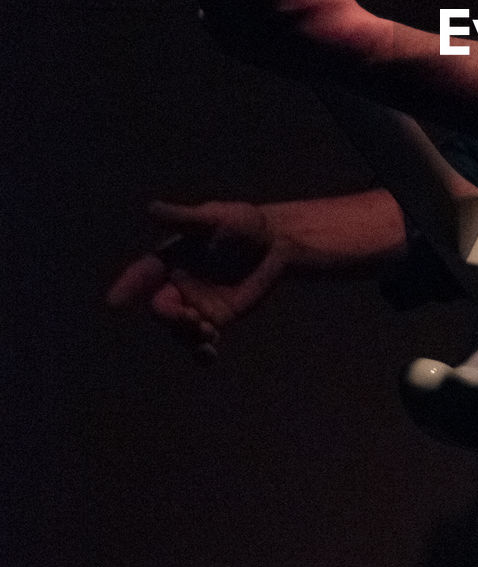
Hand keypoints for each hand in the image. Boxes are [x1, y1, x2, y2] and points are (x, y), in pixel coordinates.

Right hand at [107, 199, 291, 360]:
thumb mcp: (215, 218)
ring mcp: (195, 304)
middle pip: (160, 307)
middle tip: (191, 317)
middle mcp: (177, 284)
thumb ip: (184, 218)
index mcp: (171, 258)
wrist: (274, 243)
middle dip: (169, 316)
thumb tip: (151, 209)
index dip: (128, 286)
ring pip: (178, 328)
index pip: (144, 273)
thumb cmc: (242, 223)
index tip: (113, 302)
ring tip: (208, 334)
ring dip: (186, 335)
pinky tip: (209, 357)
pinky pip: (201, 340)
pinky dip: (201, 351)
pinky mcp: (216, 319)